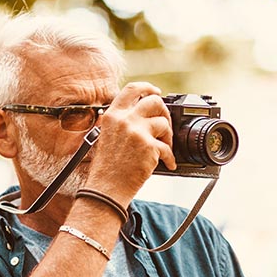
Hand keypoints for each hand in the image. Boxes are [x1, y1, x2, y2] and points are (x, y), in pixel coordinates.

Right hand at [85, 82, 176, 205]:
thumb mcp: (108, 136)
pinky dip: (170, 158)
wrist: (107, 188)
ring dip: (168, 137)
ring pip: (164, 124)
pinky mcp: (149, 147)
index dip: (148, 88)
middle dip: (164, 112)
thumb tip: (145, 115)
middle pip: (154, 102)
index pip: (132, 89)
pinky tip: (168, 164)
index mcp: (112, 115)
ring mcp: (137, 132)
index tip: (157, 92)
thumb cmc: (107, 168)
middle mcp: (125, 120)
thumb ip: (123, 122)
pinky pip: (167, 148)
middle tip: (165, 124)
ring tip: (164, 148)